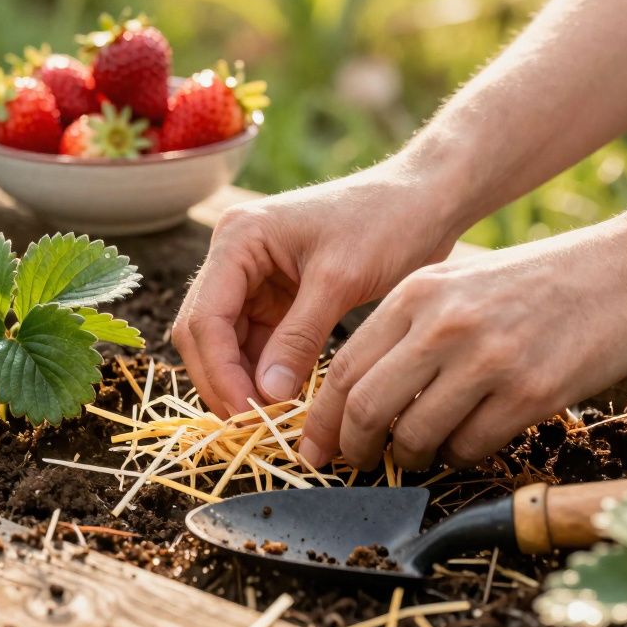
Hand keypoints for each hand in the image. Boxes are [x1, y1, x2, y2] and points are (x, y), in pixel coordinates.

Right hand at [172, 162, 460, 419]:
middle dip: (222, 381)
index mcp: (238, 238)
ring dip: (241, 382)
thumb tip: (265, 397)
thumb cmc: (386, 223)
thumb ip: (298, 338)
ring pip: (224, 343)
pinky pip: (254, 343)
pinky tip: (283, 402)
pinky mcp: (274, 297)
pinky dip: (263, 374)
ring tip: (270, 421)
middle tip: (254, 427)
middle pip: (202, 332)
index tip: (248, 416)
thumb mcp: (340, 281)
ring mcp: (250, 277)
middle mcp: (233, 255)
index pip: (206, 317)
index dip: (220, 372)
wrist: (424, 199)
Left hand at [299, 220, 626, 470]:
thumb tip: (357, 394)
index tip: (314, 448)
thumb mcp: (455, 283)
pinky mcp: (531, 392)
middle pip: (368, 408)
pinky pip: (471, 446)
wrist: (625, 272)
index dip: (322, 420)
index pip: (344, 369)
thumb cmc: (534, 282)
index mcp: (416, 295)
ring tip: (420, 453)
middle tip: (356, 464)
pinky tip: (467, 442)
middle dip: (353, 448)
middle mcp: (444, 325)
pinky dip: (459, 456)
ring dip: (411, 457)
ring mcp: (488, 359)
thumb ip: (406, 328)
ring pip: (417, 435)